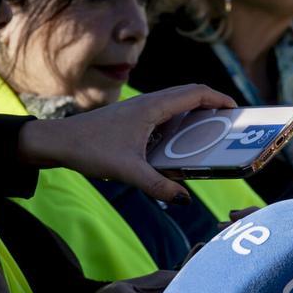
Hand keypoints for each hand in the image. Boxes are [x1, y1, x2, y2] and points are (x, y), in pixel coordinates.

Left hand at [18, 84, 235, 202]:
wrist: (56, 141)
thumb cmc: (89, 149)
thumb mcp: (127, 170)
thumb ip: (157, 185)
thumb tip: (184, 200)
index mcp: (152, 107)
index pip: (195, 93)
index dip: (219, 98)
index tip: (236, 110)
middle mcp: (148, 102)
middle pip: (189, 93)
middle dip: (213, 104)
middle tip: (229, 122)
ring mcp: (140, 108)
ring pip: (177, 101)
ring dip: (197, 111)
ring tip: (211, 130)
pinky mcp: (133, 116)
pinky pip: (166, 111)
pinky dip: (181, 119)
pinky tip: (181, 141)